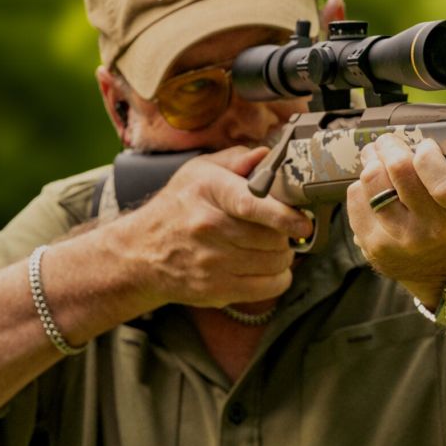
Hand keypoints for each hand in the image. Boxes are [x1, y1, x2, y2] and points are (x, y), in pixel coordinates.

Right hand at [122, 146, 313, 308]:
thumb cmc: (177, 207)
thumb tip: (267, 156)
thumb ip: (236, 160)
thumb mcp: (198, 171)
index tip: (304, 222)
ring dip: (283, 255)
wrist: (141, 252)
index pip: (253, 204)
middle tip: (283, 230)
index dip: (285, 215)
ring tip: (272, 246)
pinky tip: (268, 267)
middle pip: (272, 237)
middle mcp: (208, 227)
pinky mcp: (215, 290)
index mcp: (208, 191)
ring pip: (275, 262)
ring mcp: (212, 262)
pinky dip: (278, 278)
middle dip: (286, 234)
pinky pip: (268, 287)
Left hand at [346, 134, 445, 305]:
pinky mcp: (375, 246)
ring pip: (371, 181)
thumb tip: (444, 129)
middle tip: (390, 142)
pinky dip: (362, 186)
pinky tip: (375, 189)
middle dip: (390, 146)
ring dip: (371, 161)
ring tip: (376, 157)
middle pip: (399, 171)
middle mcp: (435, 231)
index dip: (428, 155)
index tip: (425, 147)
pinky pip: (355, 198)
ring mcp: (403, 240)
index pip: (444, 183)